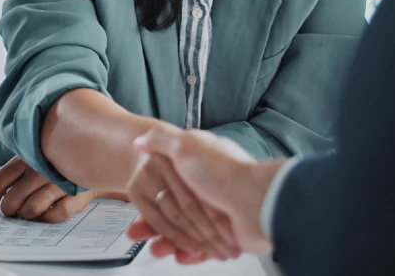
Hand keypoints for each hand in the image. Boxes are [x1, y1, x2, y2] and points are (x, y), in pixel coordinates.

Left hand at [0, 156, 100, 221]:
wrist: (90, 160)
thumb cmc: (53, 163)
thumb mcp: (33, 158)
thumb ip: (15, 173)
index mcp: (27, 158)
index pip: (0, 180)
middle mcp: (41, 169)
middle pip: (13, 198)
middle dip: (9, 210)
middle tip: (11, 211)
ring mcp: (58, 182)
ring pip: (32, 209)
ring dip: (26, 215)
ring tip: (28, 213)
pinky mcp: (75, 195)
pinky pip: (55, 215)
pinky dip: (47, 218)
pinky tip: (47, 213)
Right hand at [126, 140, 239, 260]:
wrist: (258, 201)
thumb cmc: (224, 172)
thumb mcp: (185, 145)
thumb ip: (160, 140)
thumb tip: (141, 139)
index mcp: (196, 167)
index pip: (166, 183)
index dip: (150, 195)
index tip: (135, 205)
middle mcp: (206, 189)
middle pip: (172, 210)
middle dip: (154, 224)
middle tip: (138, 232)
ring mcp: (216, 214)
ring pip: (185, 232)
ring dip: (169, 242)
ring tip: (156, 249)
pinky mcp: (225, 237)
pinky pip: (202, 249)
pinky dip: (188, 254)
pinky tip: (177, 256)